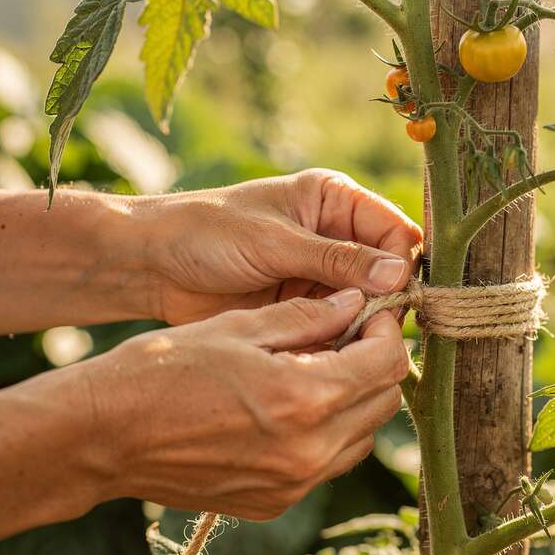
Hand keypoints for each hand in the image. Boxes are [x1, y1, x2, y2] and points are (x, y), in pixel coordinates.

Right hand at [76, 289, 407, 518]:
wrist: (101, 438)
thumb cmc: (161, 371)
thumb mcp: (237, 328)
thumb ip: (305, 317)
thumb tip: (355, 303)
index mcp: (306, 399)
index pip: (386, 364)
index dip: (386, 332)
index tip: (369, 314)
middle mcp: (310, 452)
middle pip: (384, 403)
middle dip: (375, 364)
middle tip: (348, 337)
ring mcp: (293, 485)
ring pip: (360, 438)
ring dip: (355, 401)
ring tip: (319, 370)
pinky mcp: (274, 503)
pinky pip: (326, 465)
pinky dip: (326, 434)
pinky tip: (289, 408)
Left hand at [137, 169, 423, 324]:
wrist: (152, 265)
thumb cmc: (208, 233)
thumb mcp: (275, 243)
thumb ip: (337, 259)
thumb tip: (400, 273)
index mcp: (334, 200)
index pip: (394, 230)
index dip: (403, 263)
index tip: (399, 296)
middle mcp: (335, 235)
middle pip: (386, 272)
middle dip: (386, 300)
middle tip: (376, 329)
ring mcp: (321, 275)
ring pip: (366, 304)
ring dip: (363, 324)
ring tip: (352, 344)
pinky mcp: (304, 307)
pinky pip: (338, 326)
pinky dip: (340, 340)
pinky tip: (335, 354)